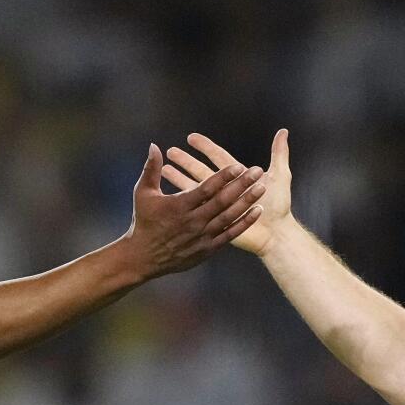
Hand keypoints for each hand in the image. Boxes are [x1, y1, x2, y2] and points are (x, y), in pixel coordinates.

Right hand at [119, 144, 265, 279]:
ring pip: (228, 217)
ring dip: (246, 202)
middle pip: (222, 201)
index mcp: (179, 206)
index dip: (223, 176)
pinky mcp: (207, 249)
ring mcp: (201, 236)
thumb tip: (154, 146)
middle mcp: (192, 221)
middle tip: (257, 171)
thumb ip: (151, 169)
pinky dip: (244, 223)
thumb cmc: (143, 222)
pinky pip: (229, 234)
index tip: (238, 166)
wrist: (142, 258)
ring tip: (262, 188)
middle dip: (241, 185)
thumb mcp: (143, 193)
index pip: (206, 188)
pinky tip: (257, 211)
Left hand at [163, 129, 292, 256]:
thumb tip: (283, 131)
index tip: (191, 137)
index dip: (206, 147)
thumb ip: (280, 153)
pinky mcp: (214, 224)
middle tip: (172, 150)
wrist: (274, 239)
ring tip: (165, 169)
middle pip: (202, 174)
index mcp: (239, 180)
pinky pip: (195, 209)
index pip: (219, 158)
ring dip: (181, 179)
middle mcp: (225, 195)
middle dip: (187, 161)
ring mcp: (218, 211)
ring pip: (195, 191)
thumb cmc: (280, 207)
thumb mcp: (282, 177)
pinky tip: (172, 193)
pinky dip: (185, 201)